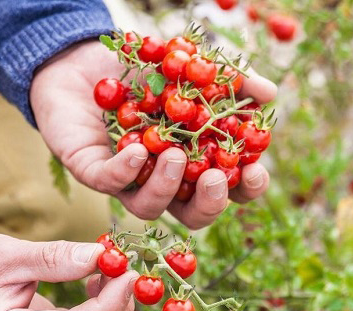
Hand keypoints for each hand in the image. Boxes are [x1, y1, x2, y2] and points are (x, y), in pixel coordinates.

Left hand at [30, 40, 277, 229]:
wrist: (83, 55)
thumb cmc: (142, 67)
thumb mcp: (191, 65)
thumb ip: (229, 79)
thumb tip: (268, 94)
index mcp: (194, 161)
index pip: (228, 188)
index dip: (245, 188)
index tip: (255, 171)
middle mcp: (163, 180)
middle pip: (191, 214)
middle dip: (208, 203)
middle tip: (215, 179)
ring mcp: (128, 180)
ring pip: (149, 207)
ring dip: (166, 187)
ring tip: (175, 155)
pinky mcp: (93, 171)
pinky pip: (110, 182)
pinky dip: (126, 170)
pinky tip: (138, 149)